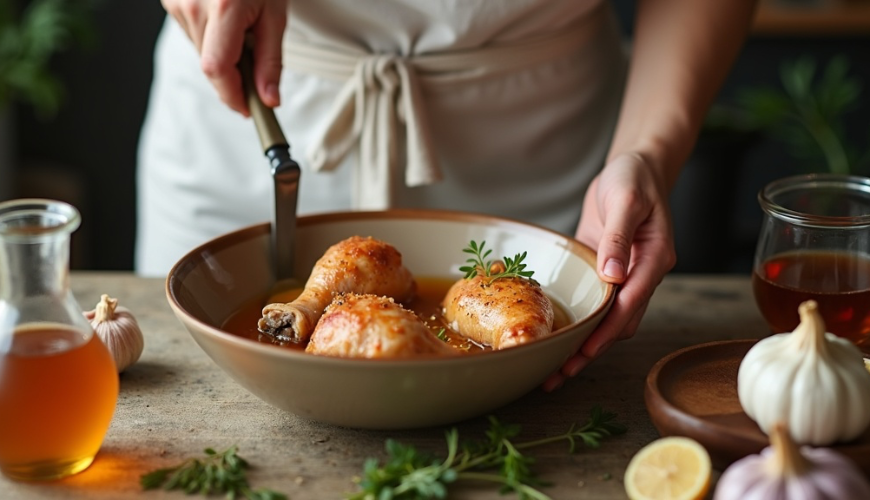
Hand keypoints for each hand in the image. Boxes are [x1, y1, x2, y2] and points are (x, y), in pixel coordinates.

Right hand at [161, 0, 286, 114]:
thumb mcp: (275, 16)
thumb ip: (271, 61)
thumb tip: (269, 99)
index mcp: (224, 8)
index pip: (217, 69)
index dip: (232, 95)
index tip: (248, 108)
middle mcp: (193, 5)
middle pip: (210, 65)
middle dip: (234, 76)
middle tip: (254, 65)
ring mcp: (177, 2)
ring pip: (201, 52)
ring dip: (222, 55)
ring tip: (239, 29)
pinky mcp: (169, 1)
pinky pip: (192, 35)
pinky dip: (210, 37)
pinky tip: (221, 18)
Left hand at [543, 152, 675, 390]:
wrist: (635, 167)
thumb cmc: (633, 178)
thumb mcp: (626, 199)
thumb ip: (619, 236)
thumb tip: (612, 274)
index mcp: (655, 259)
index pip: (632, 302)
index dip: (607, 330)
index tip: (585, 350)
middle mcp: (642, 274)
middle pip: (620, 323)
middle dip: (592, 350)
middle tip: (559, 374)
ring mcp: (625, 276)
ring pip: (607, 321)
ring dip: (584, 345)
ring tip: (553, 370)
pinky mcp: (606, 273)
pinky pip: (596, 305)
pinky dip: (581, 324)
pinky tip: (558, 338)